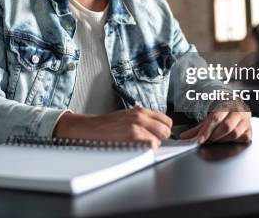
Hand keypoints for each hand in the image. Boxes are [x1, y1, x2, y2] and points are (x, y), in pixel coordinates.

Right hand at [54, 105, 172, 147]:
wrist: (92, 128)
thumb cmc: (108, 125)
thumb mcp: (128, 116)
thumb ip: (144, 120)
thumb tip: (157, 129)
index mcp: (141, 111)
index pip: (166, 120)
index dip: (164, 129)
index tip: (158, 135)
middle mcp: (141, 116)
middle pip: (166, 129)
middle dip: (161, 138)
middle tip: (151, 141)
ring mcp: (137, 125)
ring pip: (160, 138)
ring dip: (153, 144)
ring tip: (141, 144)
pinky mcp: (133, 135)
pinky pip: (151, 144)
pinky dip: (147, 148)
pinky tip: (137, 147)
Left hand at [180, 111, 251, 143]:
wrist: (237, 108)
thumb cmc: (222, 113)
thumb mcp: (209, 117)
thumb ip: (197, 128)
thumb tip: (183, 137)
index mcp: (228, 103)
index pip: (216, 118)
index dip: (207, 130)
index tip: (199, 140)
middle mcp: (239, 110)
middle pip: (226, 127)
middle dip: (214, 136)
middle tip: (208, 139)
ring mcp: (247, 121)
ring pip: (234, 134)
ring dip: (222, 140)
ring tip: (216, 138)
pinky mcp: (250, 131)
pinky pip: (241, 139)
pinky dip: (232, 142)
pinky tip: (226, 139)